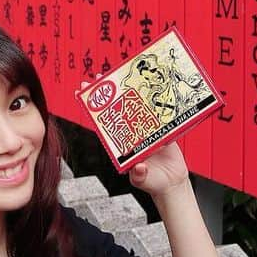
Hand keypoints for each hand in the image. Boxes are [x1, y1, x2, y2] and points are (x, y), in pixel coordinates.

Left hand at [80, 77, 190, 198]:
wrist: (172, 183)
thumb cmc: (154, 183)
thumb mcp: (144, 181)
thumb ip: (140, 176)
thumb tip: (139, 168)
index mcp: (122, 144)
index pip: (104, 122)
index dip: (94, 107)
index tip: (85, 92)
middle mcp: (132, 134)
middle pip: (117, 109)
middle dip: (108, 93)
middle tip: (100, 76)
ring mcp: (146, 129)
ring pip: (136, 107)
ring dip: (130, 91)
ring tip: (123, 73)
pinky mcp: (161, 128)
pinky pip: (157, 112)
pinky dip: (154, 99)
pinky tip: (151, 85)